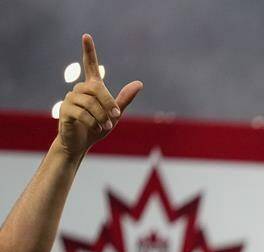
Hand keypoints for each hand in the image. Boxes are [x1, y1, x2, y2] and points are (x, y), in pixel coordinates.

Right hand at [57, 35, 142, 158]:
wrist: (80, 143)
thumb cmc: (97, 127)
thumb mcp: (115, 114)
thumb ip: (124, 99)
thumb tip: (139, 83)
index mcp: (91, 88)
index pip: (90, 65)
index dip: (89, 51)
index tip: (86, 36)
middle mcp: (78, 89)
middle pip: (95, 88)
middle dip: (108, 103)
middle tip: (115, 116)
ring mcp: (69, 99)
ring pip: (89, 102)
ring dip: (101, 116)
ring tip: (106, 126)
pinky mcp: (64, 111)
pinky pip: (81, 113)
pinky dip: (93, 122)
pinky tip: (97, 128)